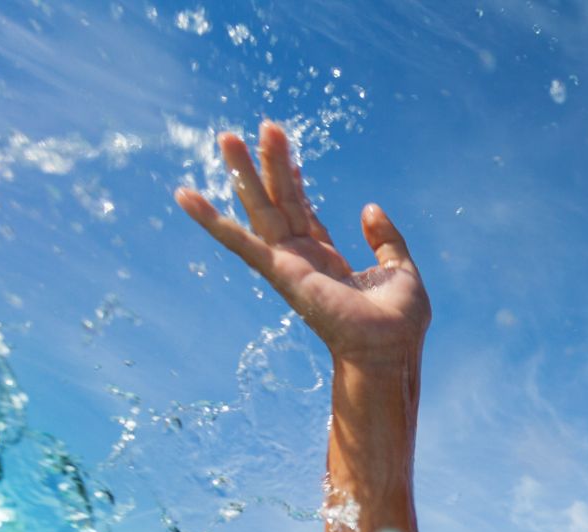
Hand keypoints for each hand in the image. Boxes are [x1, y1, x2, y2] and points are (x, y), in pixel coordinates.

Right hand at [174, 122, 430, 361]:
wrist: (390, 349)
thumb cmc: (399, 323)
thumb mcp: (401, 269)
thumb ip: (387, 239)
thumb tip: (368, 208)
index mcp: (328, 260)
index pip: (305, 212)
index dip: (297, 182)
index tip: (290, 153)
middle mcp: (303, 259)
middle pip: (281, 202)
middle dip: (271, 164)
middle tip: (265, 126)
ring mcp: (288, 265)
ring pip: (261, 209)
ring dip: (244, 173)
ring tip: (228, 136)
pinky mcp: (280, 272)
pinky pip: (240, 242)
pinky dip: (212, 220)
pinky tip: (186, 196)